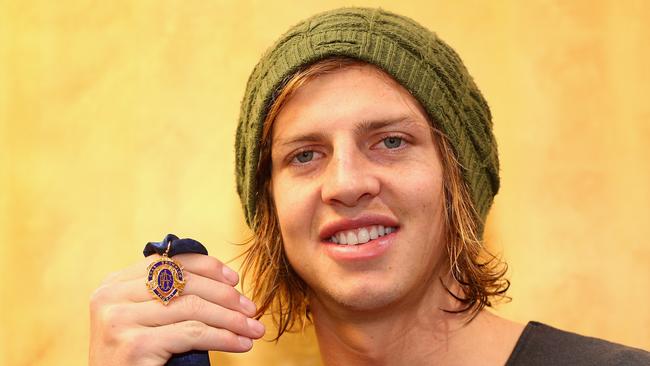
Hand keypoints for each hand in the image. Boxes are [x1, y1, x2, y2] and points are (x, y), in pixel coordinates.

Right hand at [89, 254, 264, 365]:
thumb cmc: (135, 358)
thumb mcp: (144, 317)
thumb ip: (166, 294)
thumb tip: (224, 282)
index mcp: (114, 284)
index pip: (169, 262)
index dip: (207, 267)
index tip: (235, 280)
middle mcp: (111, 297)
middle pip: (184, 283)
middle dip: (225, 295)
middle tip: (250, 309)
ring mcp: (120, 320)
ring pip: (192, 307)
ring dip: (230, 319)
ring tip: (252, 328)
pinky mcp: (135, 345)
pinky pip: (192, 333)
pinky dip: (223, 337)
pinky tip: (240, 343)